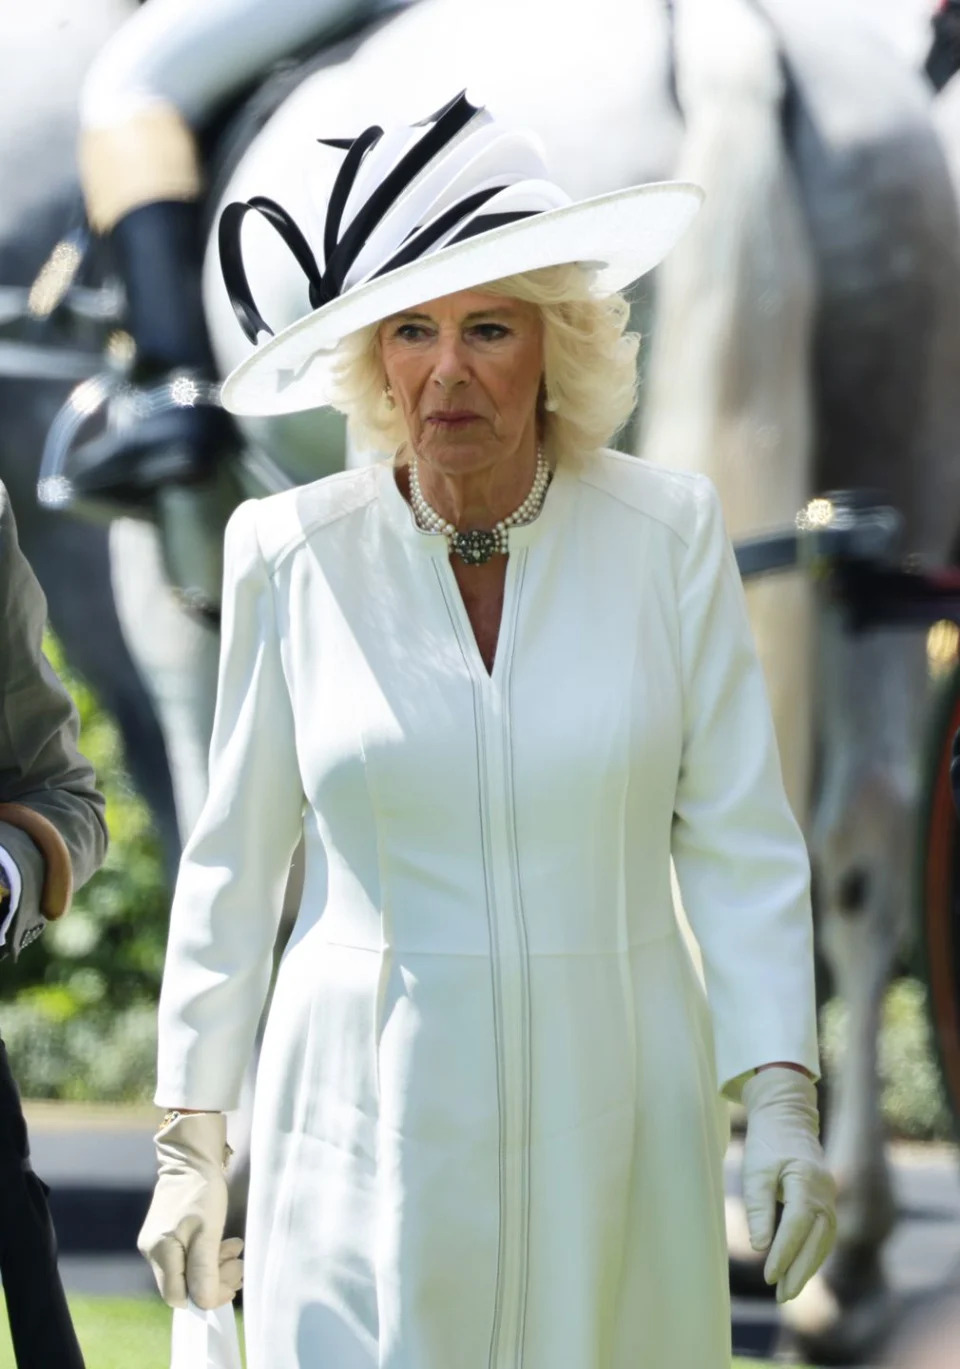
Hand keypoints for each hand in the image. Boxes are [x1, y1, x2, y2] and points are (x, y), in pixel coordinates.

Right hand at [137, 1111, 242, 1308]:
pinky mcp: (167, 1236)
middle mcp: (153, 1251)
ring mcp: (159, 1244)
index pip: (177, 1296)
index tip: (231, 1288)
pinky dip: (209, 1255)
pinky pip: (188, 1257)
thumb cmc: (201, 1190)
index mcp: (160, 1251)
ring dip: (216, 1267)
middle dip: (215, 1280)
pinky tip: (227, 1244)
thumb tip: (203, 1303)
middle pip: (184, 1285)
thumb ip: (204, 1269)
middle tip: (240, 1267)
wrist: (191, 1158)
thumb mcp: (208, 1230)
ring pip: (188, 1271)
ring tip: (237, 1252)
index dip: (204, 1297)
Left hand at [740, 1066, 835, 1303]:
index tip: (768, 1276)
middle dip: (800, 1270)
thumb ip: (758, 1207)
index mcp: (807, 1180)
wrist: (787, 1116)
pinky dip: (812, 1254)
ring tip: (787, 1292)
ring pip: (823, 1241)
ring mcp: (829, 1197)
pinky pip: (823, 1234)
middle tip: (781, 1297)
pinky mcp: (826, 1201)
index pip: (797, 1224)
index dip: (784, 1252)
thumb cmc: (767, 1141)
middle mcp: (825, 1192)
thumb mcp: (756, 1169)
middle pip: (816, 1239)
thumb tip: (760, 1246)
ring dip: (807, 1267)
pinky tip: (799, 1271)